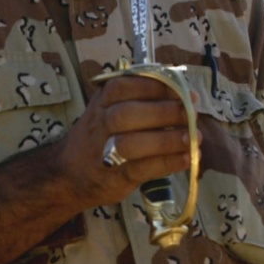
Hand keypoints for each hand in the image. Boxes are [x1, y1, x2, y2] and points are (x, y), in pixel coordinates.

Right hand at [61, 74, 196, 210]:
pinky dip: (167, 163)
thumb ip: (139, 98)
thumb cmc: (101, 137)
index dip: (157, 87)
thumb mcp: (109, 109)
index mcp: (102, 101)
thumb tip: (184, 93)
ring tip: (193, 139)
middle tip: (191, 113)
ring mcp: (104, 152)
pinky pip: (142, 168)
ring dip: (167, 140)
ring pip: (133, 143)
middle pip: (128, 114)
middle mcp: (100, 124)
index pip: (125, 86)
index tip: (183, 92)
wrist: (69, 175)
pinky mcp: (114, 177)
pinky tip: (186, 158)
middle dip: (164, 112)